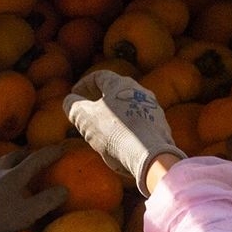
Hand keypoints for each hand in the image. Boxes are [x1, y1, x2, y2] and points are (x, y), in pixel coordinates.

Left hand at [0, 144, 68, 231]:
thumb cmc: (2, 220)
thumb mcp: (30, 212)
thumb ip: (48, 200)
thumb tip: (63, 190)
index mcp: (13, 177)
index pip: (34, 160)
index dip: (48, 154)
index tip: (59, 149)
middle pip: (10, 158)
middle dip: (23, 154)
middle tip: (30, 154)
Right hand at [64, 70, 185, 194]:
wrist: (150, 155)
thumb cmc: (113, 132)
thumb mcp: (84, 118)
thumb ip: (73, 106)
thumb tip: (70, 101)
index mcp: (121, 84)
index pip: (99, 76)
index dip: (84, 85)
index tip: (74, 95)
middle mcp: (141, 91)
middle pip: (116, 92)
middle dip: (100, 102)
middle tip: (87, 114)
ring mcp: (154, 110)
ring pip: (129, 109)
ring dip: (114, 117)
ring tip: (103, 132)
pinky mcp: (162, 128)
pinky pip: (140, 125)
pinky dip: (128, 130)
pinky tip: (121, 144)